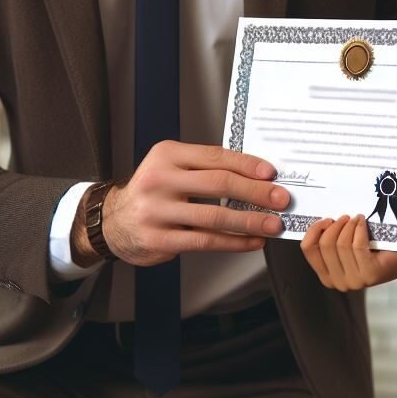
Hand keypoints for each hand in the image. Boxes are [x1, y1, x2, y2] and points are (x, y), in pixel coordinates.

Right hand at [72, 141, 288, 267]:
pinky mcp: (159, 239)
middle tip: (281, 199)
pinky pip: (205, 241)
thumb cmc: (155, 190)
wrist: (114, 221)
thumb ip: (207, 167)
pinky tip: (252, 242)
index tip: (271, 174)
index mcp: (168, 154)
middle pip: (218, 185)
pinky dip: (234, 243)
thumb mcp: (173, 166)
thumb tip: (257, 175)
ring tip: (273, 224)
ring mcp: (157, 211)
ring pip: (214, 217)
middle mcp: (160, 180)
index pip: (216, 157)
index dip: (247, 165)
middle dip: (255, 193)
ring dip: (250, 222)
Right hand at [301, 215, 396, 291]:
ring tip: (357, 218)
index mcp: (327, 276)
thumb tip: (318, 222)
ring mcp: (355, 281)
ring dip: (349, 225)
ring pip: (341, 244)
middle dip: (335, 225)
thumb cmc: (371, 246)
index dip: (314, 230)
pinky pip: (357, 245)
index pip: (308, 249)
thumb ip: (329, 239)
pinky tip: (363, 222)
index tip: (326, 219)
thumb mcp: (344, 244)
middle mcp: (338, 283)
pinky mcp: (370, 274)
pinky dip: (359, 229)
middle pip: (325, 244)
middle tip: (345, 217)